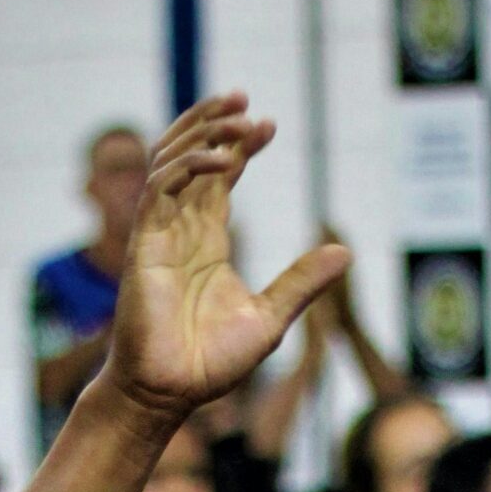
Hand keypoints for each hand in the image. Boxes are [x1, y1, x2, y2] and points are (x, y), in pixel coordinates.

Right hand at [103, 95, 349, 430]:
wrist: (171, 393)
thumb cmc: (211, 365)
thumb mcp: (271, 317)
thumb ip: (302, 282)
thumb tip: (346, 252)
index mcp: (207, 243)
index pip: (219, 178)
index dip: (239, 146)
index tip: (267, 125)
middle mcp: (181, 231)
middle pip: (192, 157)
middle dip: (216, 123)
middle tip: (245, 97)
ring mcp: (160, 235)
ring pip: (170, 162)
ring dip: (200, 132)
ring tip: (236, 115)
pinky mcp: (144, 245)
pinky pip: (160, 190)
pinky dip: (186, 167)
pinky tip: (217, 159)